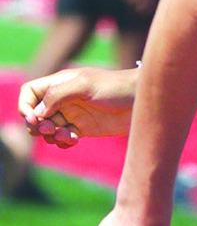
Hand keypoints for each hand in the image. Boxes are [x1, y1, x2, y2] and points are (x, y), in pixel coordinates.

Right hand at [19, 67, 137, 146]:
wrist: (141, 101)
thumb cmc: (115, 87)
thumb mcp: (85, 86)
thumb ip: (58, 95)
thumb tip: (38, 112)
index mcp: (60, 83)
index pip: (30, 93)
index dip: (25, 106)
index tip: (34, 118)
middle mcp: (63, 99)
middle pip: (36, 114)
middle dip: (38, 125)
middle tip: (51, 128)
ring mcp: (73, 114)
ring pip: (48, 129)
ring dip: (51, 135)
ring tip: (67, 135)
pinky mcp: (84, 129)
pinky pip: (63, 138)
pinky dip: (63, 142)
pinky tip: (74, 140)